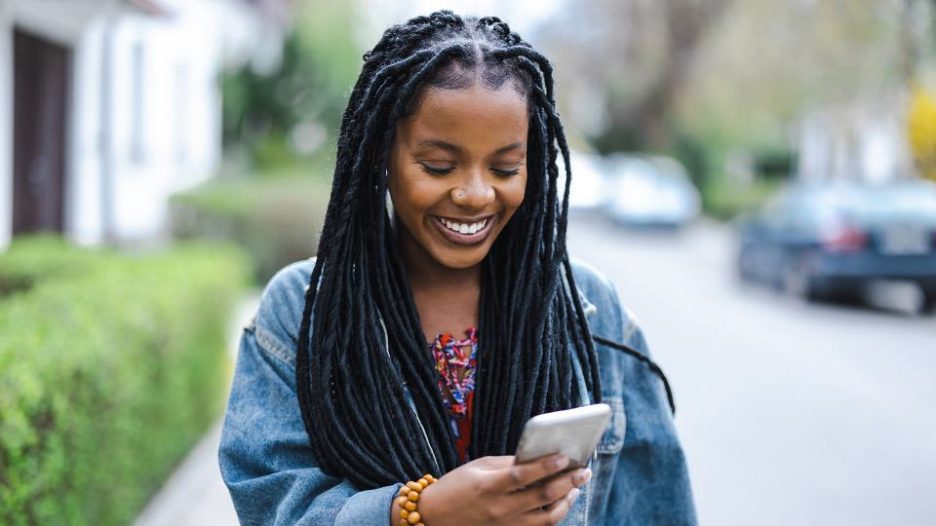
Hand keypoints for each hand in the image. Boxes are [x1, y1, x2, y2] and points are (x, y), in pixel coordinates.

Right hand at [390, 454, 590, 525]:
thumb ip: (508, 463)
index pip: (524, 475)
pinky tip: (560, 503)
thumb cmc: (456, 486)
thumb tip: (536, 457)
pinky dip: (554, 515)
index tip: (565, 456)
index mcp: (489, 486)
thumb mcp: (478, 467)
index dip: (546, 465)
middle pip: (542, 496)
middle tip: (583, 471)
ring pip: (547, 517)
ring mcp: (506, 525)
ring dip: (566, 501)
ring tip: (575, 488)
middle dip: (567, 482)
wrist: (435, 517)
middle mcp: (500, 509)